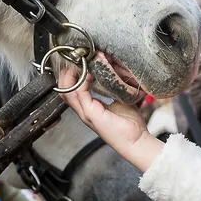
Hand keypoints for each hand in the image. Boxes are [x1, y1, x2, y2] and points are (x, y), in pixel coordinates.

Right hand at [59, 56, 163, 171]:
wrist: (136, 142)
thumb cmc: (130, 126)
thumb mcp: (119, 101)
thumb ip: (112, 89)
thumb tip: (113, 75)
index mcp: (90, 107)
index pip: (72, 90)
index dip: (71, 75)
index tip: (78, 61)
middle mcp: (84, 110)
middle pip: (64, 90)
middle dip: (66, 73)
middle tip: (74, 59)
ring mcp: (86, 113)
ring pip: (68, 92)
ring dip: (71, 76)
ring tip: (78, 63)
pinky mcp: (91, 115)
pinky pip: (80, 95)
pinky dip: (81, 83)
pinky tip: (88, 74)